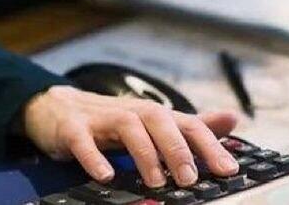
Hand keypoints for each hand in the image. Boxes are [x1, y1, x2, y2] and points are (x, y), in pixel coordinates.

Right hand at [23, 86, 238, 187]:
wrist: (56, 108)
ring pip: (127, 126)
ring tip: (156, 181)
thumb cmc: (110, 121)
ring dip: (144, 153)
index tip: (228, 169)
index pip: (187, 124)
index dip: (209, 145)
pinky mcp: (72, 129)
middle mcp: (131, 112)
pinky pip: (83, 140)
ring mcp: (100, 118)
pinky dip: (94, 157)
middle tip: (190, 178)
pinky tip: (106, 176)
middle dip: (177, 148)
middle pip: (159, 120)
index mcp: (153, 115)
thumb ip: (190, 126)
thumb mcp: (152, 124)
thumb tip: (231, 119)